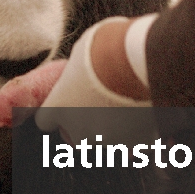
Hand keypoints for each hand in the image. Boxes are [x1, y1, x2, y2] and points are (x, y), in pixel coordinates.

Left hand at [0, 18, 148, 133]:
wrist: (141, 61)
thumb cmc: (109, 48)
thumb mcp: (83, 50)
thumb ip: (77, 69)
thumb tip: (83, 65)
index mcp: (59, 106)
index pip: (46, 120)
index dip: (59, 112)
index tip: (70, 104)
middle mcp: (79, 130)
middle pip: (76, 137)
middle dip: (87, 125)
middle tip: (104, 105)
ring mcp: (108, 141)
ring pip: (108, 142)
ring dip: (116, 129)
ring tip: (130, 105)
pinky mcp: (136, 145)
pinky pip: (136, 145)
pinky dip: (142, 134)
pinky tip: (148, 115)